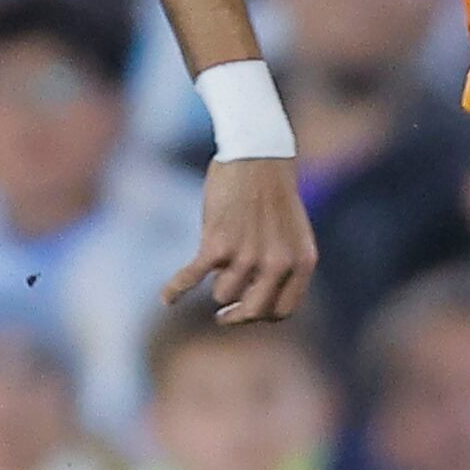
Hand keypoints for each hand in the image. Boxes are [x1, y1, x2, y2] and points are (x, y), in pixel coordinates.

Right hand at [166, 158, 318, 322]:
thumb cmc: (272, 193)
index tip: (247, 310)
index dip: (263, 316)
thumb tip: (257, 303)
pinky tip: (166, 299)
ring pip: (222, 294)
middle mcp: (279, 263)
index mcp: (302, 262)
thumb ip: (283, 265)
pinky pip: (190, 279)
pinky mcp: (217, 244)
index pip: (283, 311)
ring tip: (215, 263)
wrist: (257, 153)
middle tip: (224, 315)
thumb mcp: (292, 233)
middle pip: (253, 312)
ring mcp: (248, 256)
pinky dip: (174, 290)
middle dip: (236, 316)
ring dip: (216, 281)